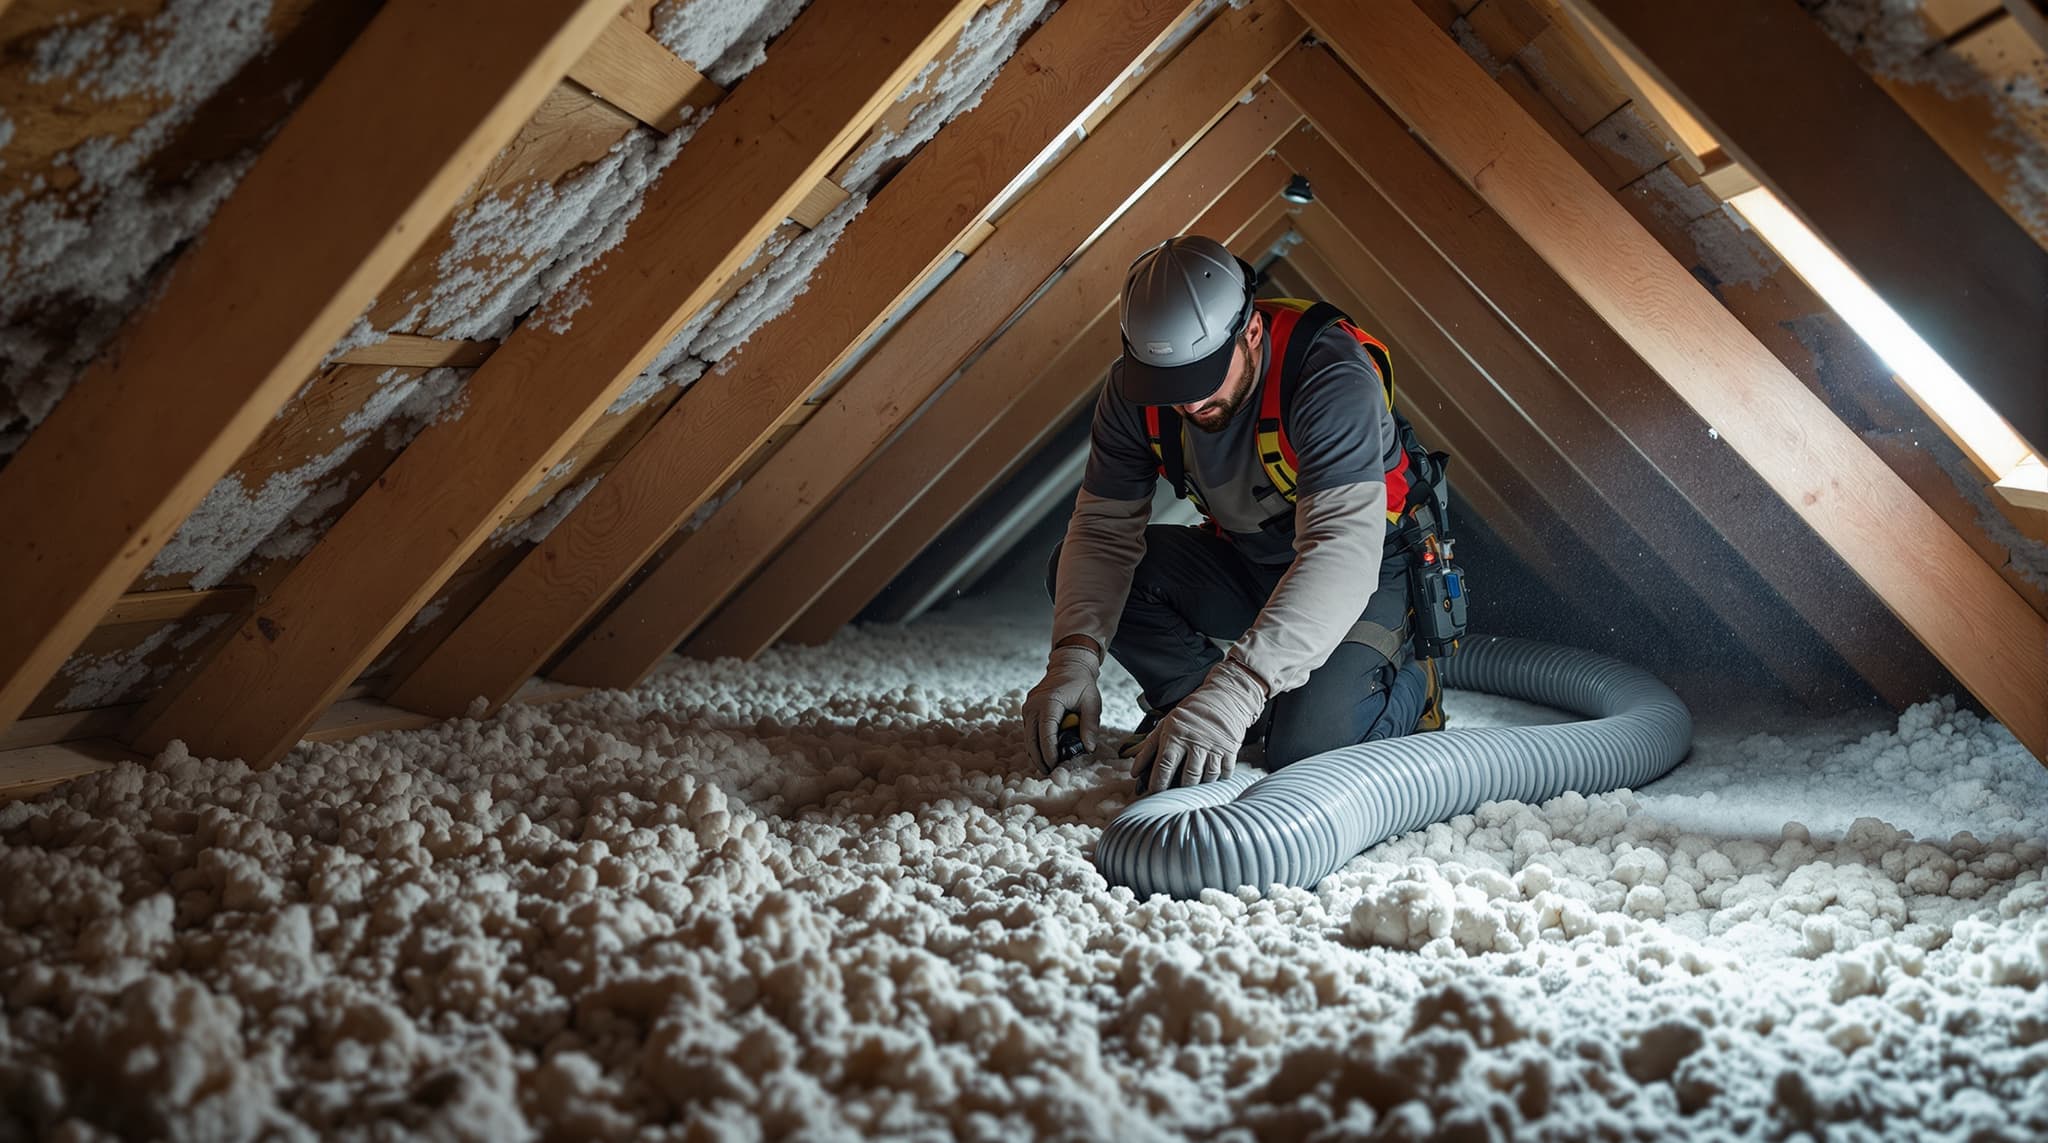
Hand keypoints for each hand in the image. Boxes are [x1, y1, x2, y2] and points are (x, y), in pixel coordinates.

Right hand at [1023, 645, 1101, 772]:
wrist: (1069, 666)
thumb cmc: (1082, 685)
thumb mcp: (1092, 703)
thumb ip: (1090, 726)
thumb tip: (1088, 748)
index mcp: (1050, 702)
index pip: (1046, 733)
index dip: (1049, 753)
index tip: (1055, 766)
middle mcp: (1034, 704)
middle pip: (1032, 738)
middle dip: (1039, 758)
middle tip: (1049, 773)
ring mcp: (1028, 706)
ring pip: (1028, 736)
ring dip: (1035, 752)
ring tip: (1046, 767)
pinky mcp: (1028, 709)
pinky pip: (1029, 730)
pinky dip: (1035, 743)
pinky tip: (1043, 754)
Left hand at [1132, 658, 1266, 791]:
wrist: (1223, 697)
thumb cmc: (1190, 713)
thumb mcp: (1166, 724)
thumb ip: (1149, 748)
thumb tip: (1134, 772)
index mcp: (1176, 735)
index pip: (1165, 765)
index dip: (1159, 783)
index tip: (1154, 793)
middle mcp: (1195, 742)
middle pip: (1187, 776)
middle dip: (1180, 789)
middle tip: (1175, 794)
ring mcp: (1214, 746)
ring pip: (1206, 777)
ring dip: (1199, 785)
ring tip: (1193, 785)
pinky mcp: (1230, 749)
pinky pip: (1224, 773)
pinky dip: (1218, 779)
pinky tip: (1211, 778)